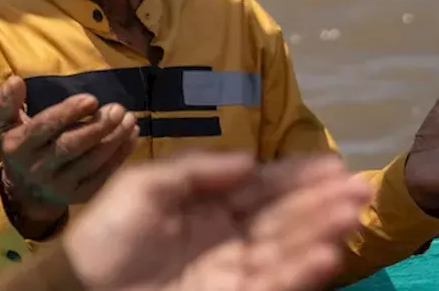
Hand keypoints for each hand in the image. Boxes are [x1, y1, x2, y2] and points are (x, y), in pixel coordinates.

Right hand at [0, 76, 138, 237]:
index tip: (91, 99)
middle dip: (97, 127)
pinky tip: (131, 136)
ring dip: (114, 139)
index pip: (44, 128)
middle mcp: (38, 168)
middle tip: (118, 109)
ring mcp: (61, 186)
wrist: (25, 192)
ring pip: (91, 161)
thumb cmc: (19, 146)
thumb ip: (6, 102)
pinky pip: (103, 175)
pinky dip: (120, 155)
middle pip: (71, 146)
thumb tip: (15, 80)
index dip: (68, 113)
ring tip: (129, 119)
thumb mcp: (2, 124)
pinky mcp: (80, 196)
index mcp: (18, 147)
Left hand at [63, 152, 372, 290]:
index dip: (296, 176)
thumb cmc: (105, 234)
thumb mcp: (144, 186)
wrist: (80, 289)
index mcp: (207, 206)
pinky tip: (324, 254)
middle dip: (321, 203)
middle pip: (283, 218)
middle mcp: (228, 238)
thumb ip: (196, 170)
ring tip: (349, 214)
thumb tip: (248, 160)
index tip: (332, 165)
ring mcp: (232, 271)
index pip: (261, 188)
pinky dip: (299, 271)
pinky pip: (272, 284)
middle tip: (358, 188)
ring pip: (286, 249)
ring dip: (320, 232)